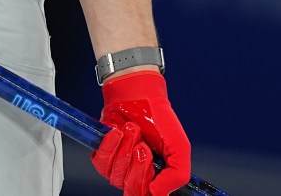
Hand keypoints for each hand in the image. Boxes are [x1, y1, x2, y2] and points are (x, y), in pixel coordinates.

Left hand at [91, 71, 190, 195]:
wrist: (139, 95)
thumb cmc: (160, 120)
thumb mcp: (180, 148)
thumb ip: (177, 175)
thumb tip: (157, 194)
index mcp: (155, 177)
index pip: (146, 195)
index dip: (147, 184)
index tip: (152, 162)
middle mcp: (135, 175)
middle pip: (131, 189)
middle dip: (138, 166)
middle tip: (143, 146)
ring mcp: (118, 166)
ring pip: (116, 175)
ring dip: (125, 150)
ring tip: (133, 130)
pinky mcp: (102, 154)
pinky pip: (101, 162)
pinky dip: (110, 146)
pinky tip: (117, 132)